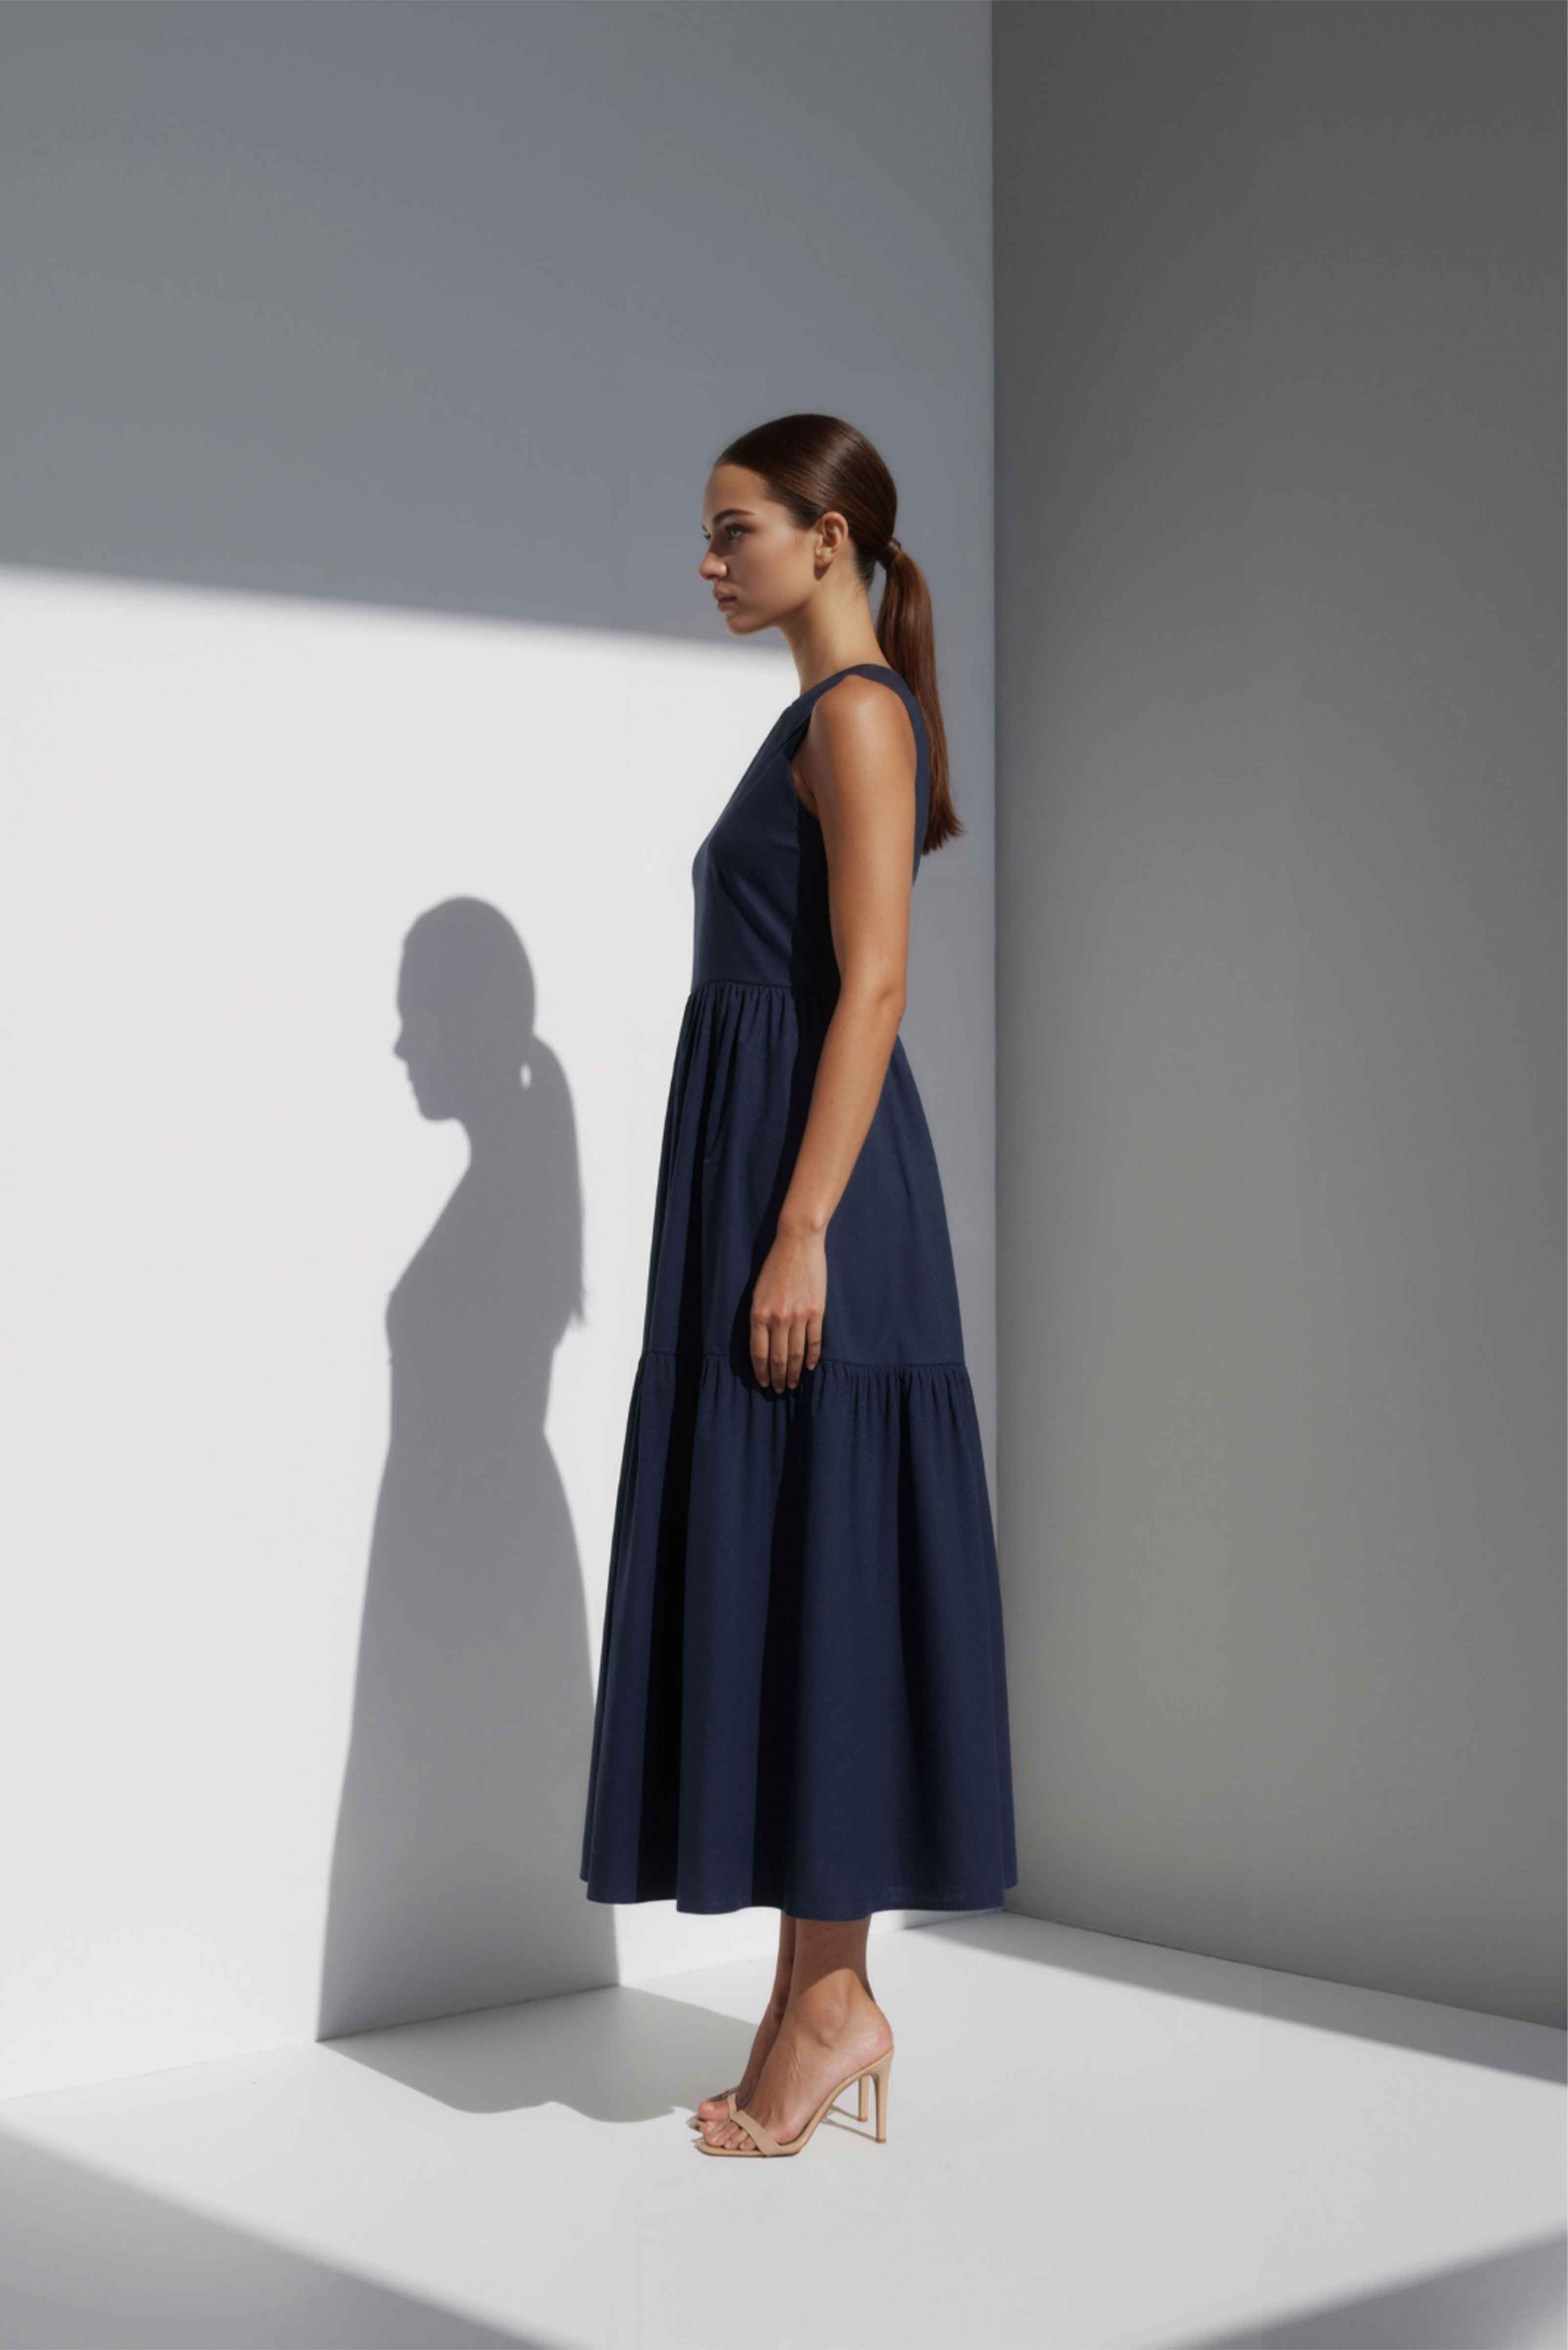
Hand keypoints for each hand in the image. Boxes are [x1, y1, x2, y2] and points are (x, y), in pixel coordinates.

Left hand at [749, 1220, 826, 1391]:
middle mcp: (778, 1319)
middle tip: (779, 1390)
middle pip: (778, 1358)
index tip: (763, 1383)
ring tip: (792, 1384)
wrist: (797, 1244)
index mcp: (759, 1314)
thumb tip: (762, 1344)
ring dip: (793, 1372)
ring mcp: (799, 1316)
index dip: (761, 1372)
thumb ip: (759, 1318)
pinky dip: (812, 1356)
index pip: (759, 1353)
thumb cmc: (774, 1267)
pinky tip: (809, 1366)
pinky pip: (814, 1340)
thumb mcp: (757, 1293)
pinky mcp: (816, 1311)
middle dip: (777, 1377)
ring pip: (796, 1353)